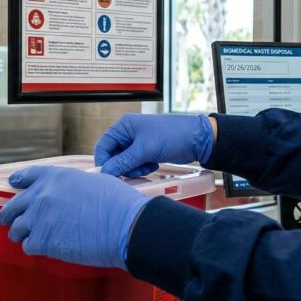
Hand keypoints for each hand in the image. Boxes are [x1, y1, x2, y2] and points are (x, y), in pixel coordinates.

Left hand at [0, 165, 150, 268]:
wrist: (124, 225)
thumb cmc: (117, 203)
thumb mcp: (93, 181)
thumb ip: (73, 186)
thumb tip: (71, 196)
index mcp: (55, 177)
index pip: (28, 176)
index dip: (18, 181)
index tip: (13, 184)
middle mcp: (42, 195)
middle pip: (13, 206)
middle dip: (10, 215)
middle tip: (11, 221)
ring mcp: (39, 218)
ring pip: (16, 228)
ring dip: (22, 234)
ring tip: (29, 238)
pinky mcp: (42, 240)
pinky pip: (28, 246)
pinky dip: (35, 248)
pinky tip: (46, 248)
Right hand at [95, 113, 214, 177]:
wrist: (197, 140)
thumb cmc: (172, 135)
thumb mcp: (145, 150)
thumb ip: (124, 162)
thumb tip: (106, 172)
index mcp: (124, 126)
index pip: (103, 145)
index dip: (104, 161)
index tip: (109, 174)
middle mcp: (128, 133)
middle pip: (114, 156)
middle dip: (123, 166)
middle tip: (135, 170)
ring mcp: (138, 143)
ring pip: (125, 162)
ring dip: (134, 169)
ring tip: (148, 166)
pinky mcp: (147, 152)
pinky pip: (136, 164)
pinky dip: (142, 168)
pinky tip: (153, 165)